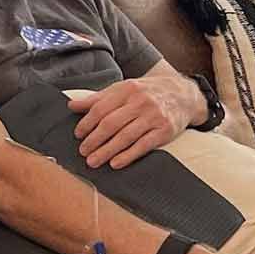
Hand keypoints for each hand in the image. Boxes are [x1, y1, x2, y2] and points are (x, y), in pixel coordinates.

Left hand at [67, 72, 201, 168]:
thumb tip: (72, 105)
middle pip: (111, 123)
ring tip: (93, 161)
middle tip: (83, 152)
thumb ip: (97, 98)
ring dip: (107, 151)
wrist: (182, 95)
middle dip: (94, 139)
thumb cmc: (145, 93)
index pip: (101, 108)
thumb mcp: (122, 89)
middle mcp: (139, 102)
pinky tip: (115, 163)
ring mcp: (153, 116)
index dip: (87, 122)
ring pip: (125, 136)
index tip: (78, 135)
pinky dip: (128, 156)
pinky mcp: (165, 131)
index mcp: (125, 90)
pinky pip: (143, 145)